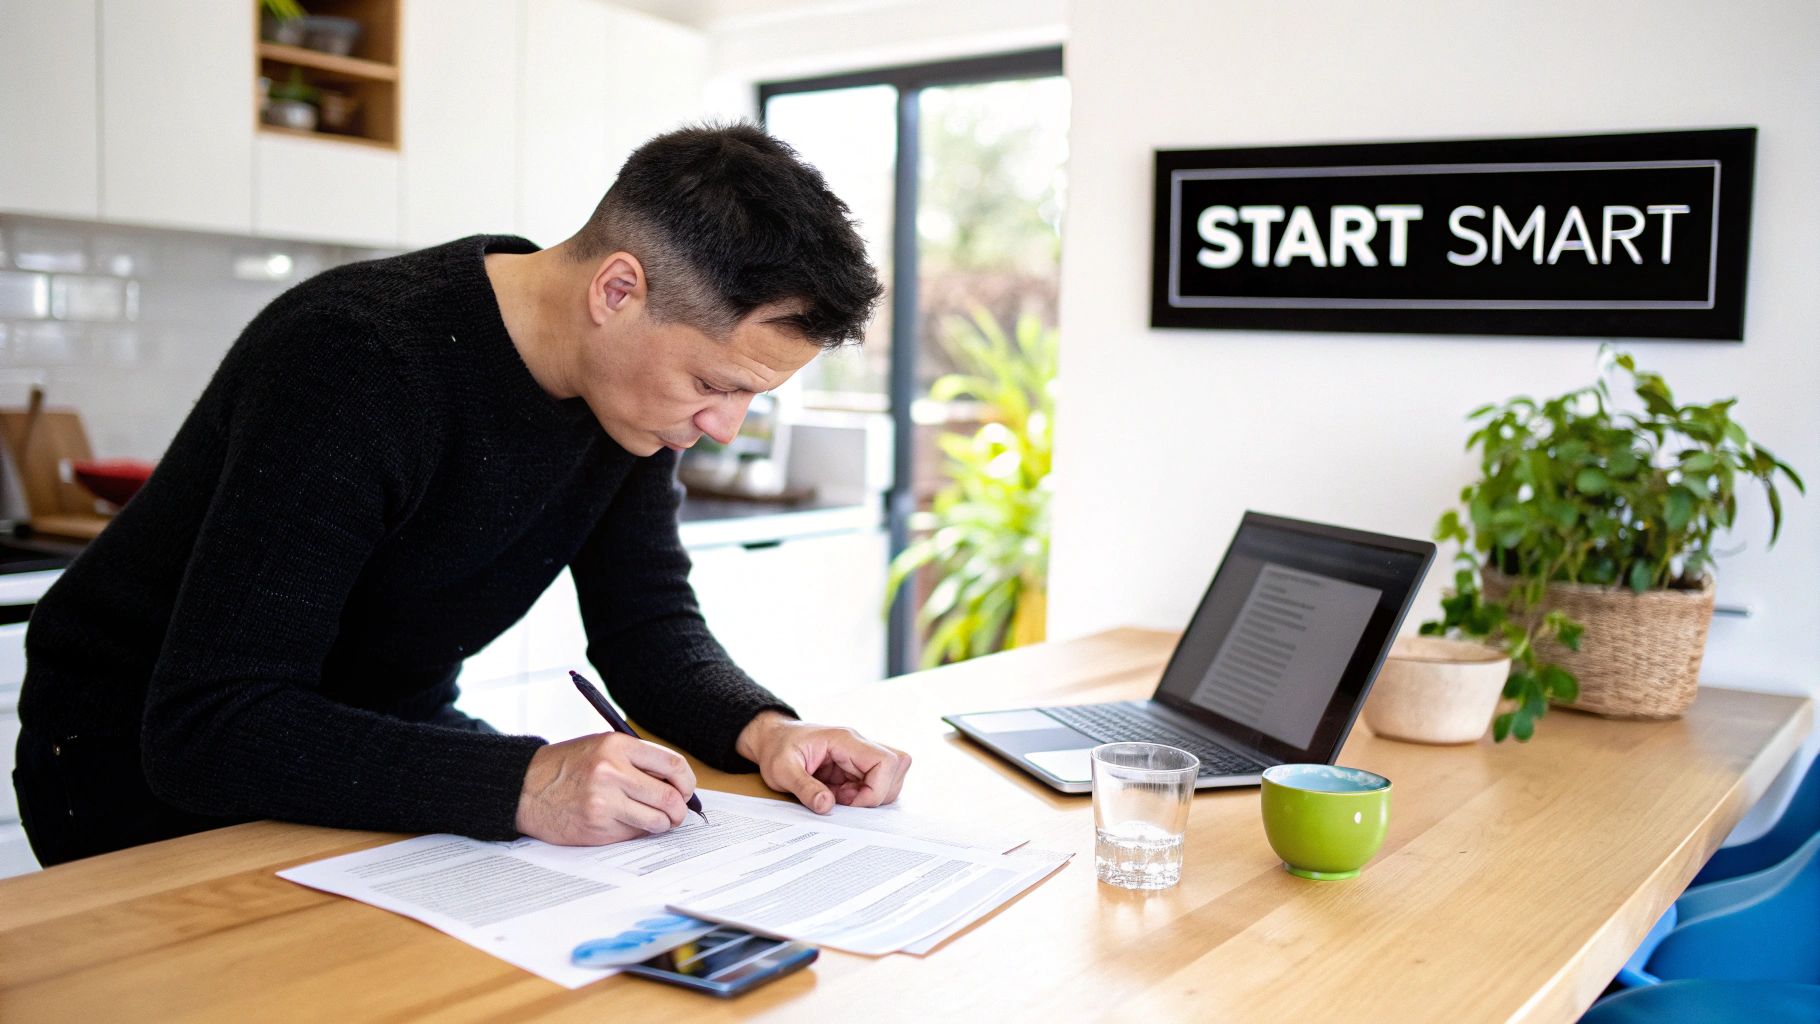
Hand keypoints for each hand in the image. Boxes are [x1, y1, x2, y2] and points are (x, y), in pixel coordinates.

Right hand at [514, 732, 697, 844]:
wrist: (523, 787)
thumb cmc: (566, 767)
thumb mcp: (601, 747)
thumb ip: (637, 761)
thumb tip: (678, 785)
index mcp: (617, 746)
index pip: (673, 765)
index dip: (687, 781)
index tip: (686, 789)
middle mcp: (611, 772)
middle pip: (669, 797)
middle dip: (679, 809)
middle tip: (676, 812)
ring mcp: (603, 802)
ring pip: (656, 821)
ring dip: (661, 824)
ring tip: (652, 819)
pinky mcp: (597, 827)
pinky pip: (634, 833)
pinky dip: (636, 831)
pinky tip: (622, 821)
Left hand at [736, 710, 911, 813]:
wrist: (772, 739)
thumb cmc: (777, 748)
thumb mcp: (782, 770)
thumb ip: (804, 787)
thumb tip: (826, 805)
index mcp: (844, 740)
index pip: (886, 761)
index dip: (876, 789)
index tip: (850, 803)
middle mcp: (858, 745)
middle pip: (896, 767)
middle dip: (878, 793)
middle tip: (846, 801)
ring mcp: (859, 756)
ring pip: (890, 776)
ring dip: (870, 795)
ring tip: (841, 798)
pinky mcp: (855, 766)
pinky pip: (874, 783)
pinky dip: (861, 796)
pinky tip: (839, 796)